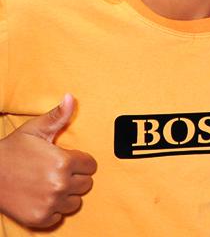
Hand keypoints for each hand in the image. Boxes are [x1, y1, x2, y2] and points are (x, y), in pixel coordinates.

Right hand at [0, 95, 96, 227]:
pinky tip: (40, 198)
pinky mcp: (39, 218)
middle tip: (54, 172)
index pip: (91, 165)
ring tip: (48, 185)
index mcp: (64, 162)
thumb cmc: (12, 150)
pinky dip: (52, 210)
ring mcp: (50, 203)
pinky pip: (58, 217)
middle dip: (74, 178)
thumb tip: (71, 97)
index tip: (64, 160)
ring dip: (65, 195)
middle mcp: (60, 184)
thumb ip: (58, 116)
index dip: (79, 161)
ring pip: (74, 202)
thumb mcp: (35, 129)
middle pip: (85, 184)